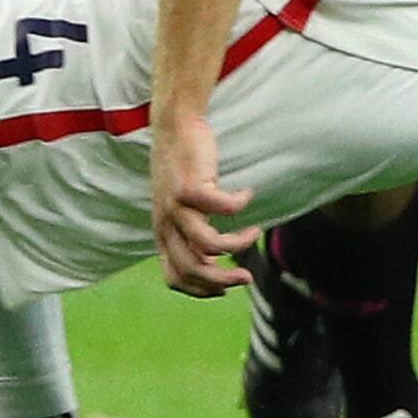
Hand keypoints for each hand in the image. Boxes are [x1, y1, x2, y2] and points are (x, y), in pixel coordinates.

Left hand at [150, 110, 256, 296]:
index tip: (225, 289)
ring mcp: (175, 205)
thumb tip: (211, 259)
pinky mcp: (190, 185)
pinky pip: (223, 207)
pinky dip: (241, 204)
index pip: (174, 278)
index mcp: (162, 233)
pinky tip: (248, 194)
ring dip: (239, 244)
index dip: (201, 290)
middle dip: (224, 281)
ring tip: (255, 232)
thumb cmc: (182, 170)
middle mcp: (165, 223)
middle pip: (193, 269)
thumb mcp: (180, 208)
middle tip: (247, 277)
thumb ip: (190, 232)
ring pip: (209, 244)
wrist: (173, 127)